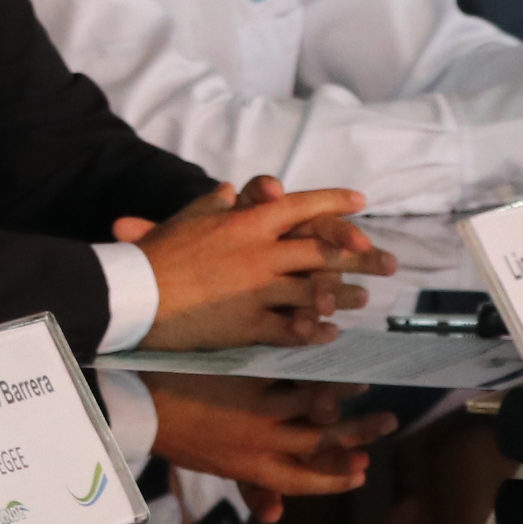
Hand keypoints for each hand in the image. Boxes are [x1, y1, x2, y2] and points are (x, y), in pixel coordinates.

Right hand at [120, 179, 382, 351]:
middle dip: (361, 254)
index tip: (362, 205)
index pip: (301, 205)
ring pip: (314, 290)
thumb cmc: (156, 254)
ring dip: (343, 294)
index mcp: (248, 221)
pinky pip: (291, 328)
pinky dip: (313, 330)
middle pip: (322, 249)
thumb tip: (229, 189)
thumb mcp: (187, 218)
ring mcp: (257, 289)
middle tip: (389, 261)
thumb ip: (214, 203)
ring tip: (364, 299)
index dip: (335, 203)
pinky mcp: (248, 323)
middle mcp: (260, 252)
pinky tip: (330, 333)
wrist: (134, 294)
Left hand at [144, 372, 400, 500]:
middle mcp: (261, 444)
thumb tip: (275, 513)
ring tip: (367, 387)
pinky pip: (293, 373)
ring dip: (347, 399)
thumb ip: (247, 483)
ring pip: (315, 407)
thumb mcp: (211, 466)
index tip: (362, 472)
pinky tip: (334, 359)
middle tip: (388, 424)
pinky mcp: (249, 378)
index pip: (305, 481)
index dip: (336, 478)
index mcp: (250, 469)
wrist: (137, 401)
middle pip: (323, 445)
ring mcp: (257, 410)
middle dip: (360, 437)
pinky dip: (319, 368)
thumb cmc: (174, 433)